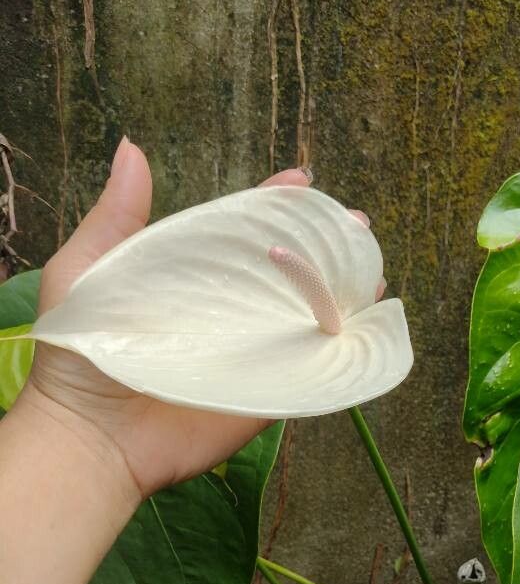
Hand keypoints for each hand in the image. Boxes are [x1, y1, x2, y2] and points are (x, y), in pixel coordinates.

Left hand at [14, 140, 366, 503]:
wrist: (92, 435)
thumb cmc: (81, 355)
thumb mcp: (88, 269)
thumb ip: (117, 216)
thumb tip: (133, 148)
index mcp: (191, 279)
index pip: (241, 233)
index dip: (273, 205)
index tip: (301, 181)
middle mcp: (228, 314)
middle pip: (286, 273)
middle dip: (326, 246)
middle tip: (356, 225)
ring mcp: (252, 356)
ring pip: (309, 318)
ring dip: (344, 292)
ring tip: (372, 269)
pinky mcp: (266, 397)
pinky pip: (312, 373)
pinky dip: (344, 352)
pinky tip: (367, 325)